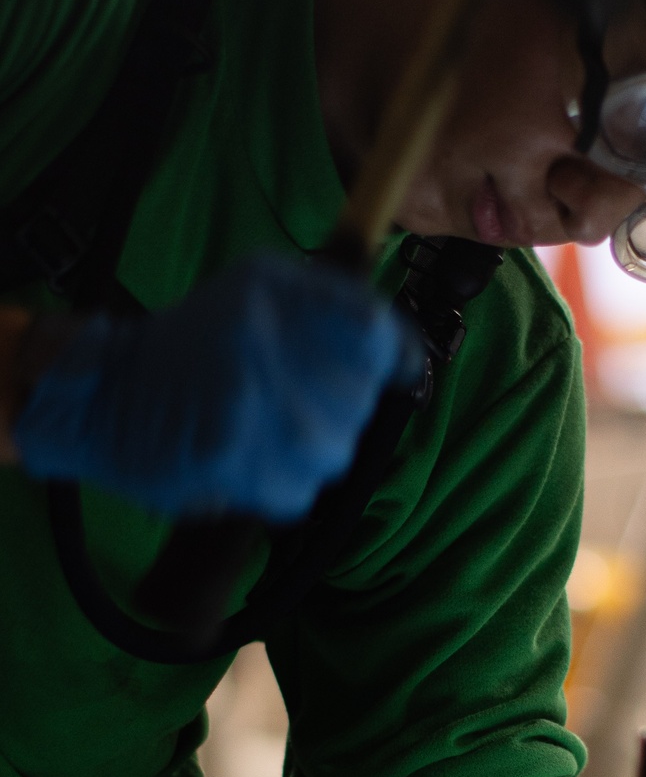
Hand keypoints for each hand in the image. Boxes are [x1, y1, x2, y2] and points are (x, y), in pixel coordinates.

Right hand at [13, 253, 420, 519]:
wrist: (109, 398)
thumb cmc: (197, 340)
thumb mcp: (264, 287)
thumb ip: (339, 305)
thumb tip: (406, 353)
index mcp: (277, 292)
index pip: (378, 335)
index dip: (388, 358)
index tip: (379, 368)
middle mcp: (269, 344)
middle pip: (359, 399)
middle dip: (335, 404)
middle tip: (284, 393)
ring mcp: (256, 408)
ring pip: (334, 450)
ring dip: (306, 447)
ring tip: (260, 425)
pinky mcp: (237, 464)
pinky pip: (299, 490)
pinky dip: (278, 481)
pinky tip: (246, 456)